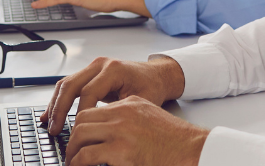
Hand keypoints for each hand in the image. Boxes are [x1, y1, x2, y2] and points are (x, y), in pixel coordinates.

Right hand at [41, 56, 186, 134]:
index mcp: (114, 69)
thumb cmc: (152, 87)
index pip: (88, 92)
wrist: (157, 75)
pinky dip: (59, 99)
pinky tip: (51, 113)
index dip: (80, 113)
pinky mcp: (90, 73)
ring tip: (48, 123)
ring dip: (55, 104)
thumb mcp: (140, 102)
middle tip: (54, 129)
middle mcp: (101, 64)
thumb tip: (101, 133)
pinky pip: (69, 85)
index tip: (76, 131)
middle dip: (60, 109)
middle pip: (71, 85)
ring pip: (66, 83)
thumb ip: (120, 114)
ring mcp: (94, 67)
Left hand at [65, 96, 208, 165]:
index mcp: (131, 104)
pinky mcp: (121, 151)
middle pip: (83, 119)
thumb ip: (131, 120)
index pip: (95, 109)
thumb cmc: (176, 142)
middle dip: (73, 137)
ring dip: (73, 151)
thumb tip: (110, 134)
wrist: (193, 150)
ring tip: (73, 162)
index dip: (82, 125)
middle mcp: (124, 113)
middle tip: (71, 151)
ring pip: (81, 135)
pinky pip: (87, 156)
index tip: (78, 138)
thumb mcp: (152, 119)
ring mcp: (121, 130)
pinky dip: (79, 163)